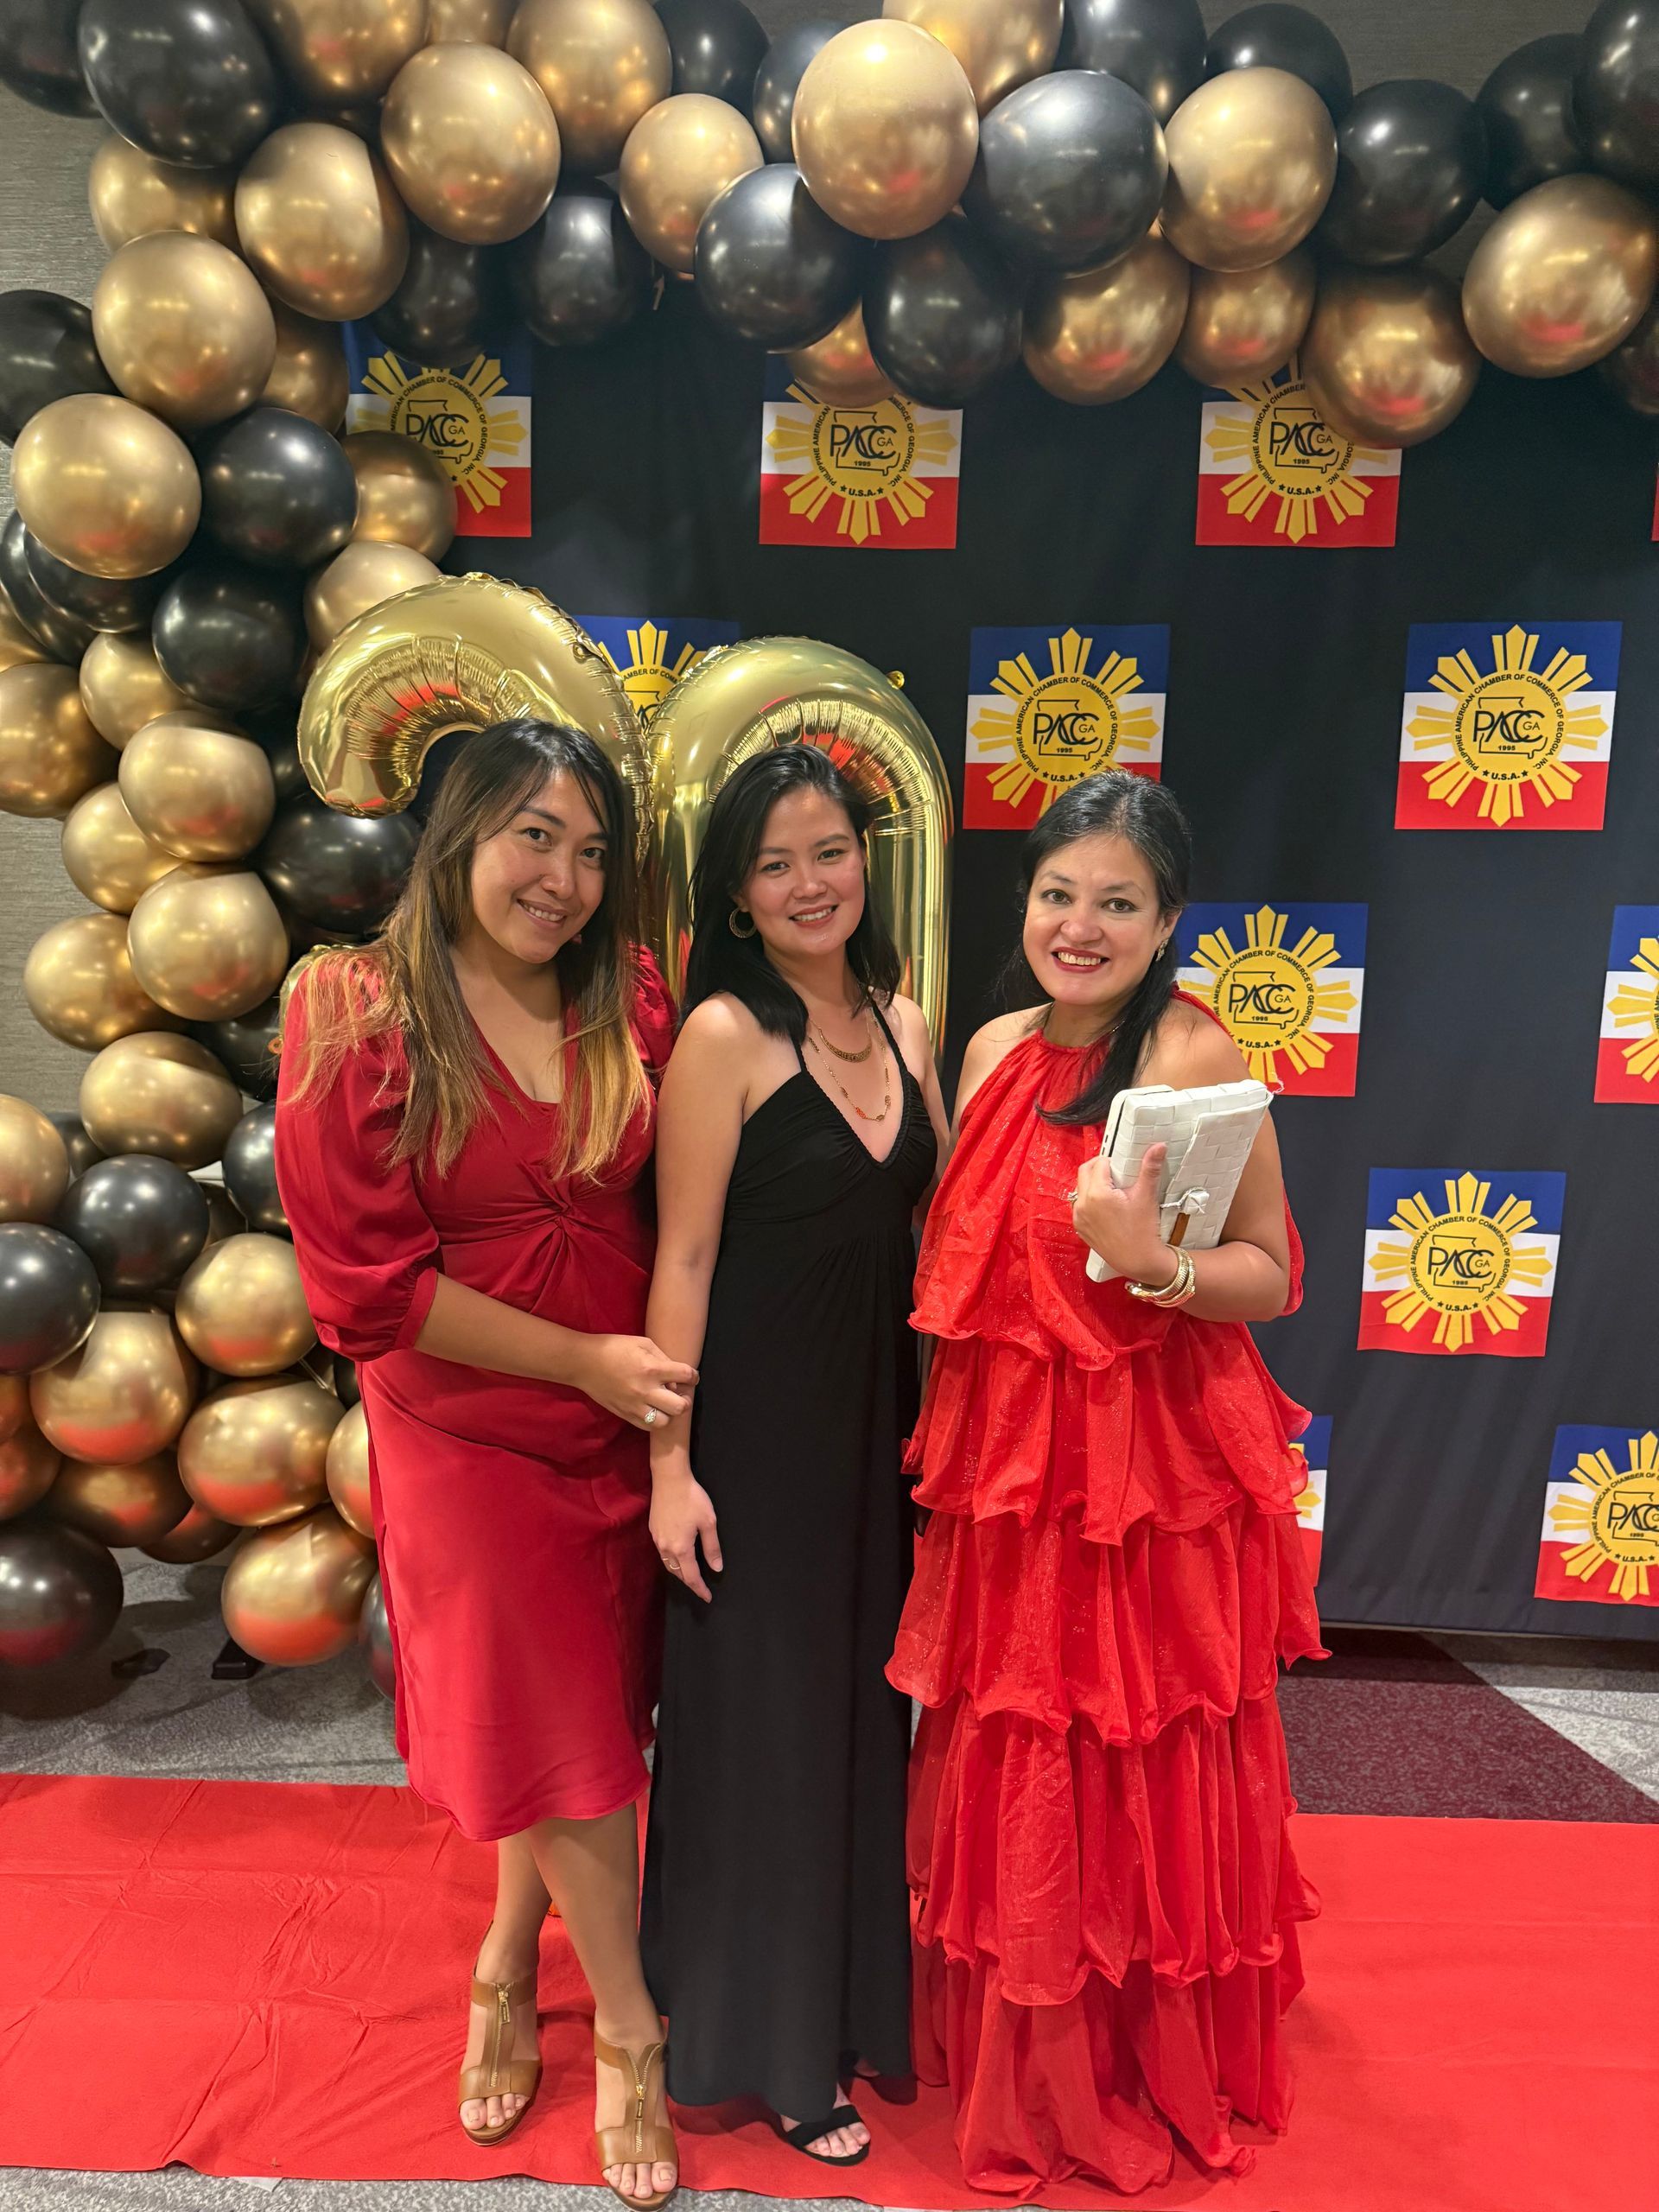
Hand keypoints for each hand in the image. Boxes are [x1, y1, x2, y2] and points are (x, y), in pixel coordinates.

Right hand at [573, 1335, 697, 1430]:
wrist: (584, 1362)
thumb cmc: (614, 1347)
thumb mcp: (642, 1343)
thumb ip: (663, 1358)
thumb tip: (675, 1377)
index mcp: (652, 1368)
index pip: (686, 1376)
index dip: (693, 1376)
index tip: (691, 1376)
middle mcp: (646, 1390)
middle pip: (680, 1407)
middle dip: (685, 1399)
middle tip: (680, 1393)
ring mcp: (634, 1405)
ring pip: (664, 1422)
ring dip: (669, 1413)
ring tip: (665, 1404)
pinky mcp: (624, 1414)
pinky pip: (647, 1426)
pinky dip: (654, 1420)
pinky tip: (652, 1409)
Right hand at [650, 1468, 721, 1601]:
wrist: (669, 1479)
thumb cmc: (692, 1499)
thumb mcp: (708, 1522)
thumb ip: (712, 1548)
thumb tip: (716, 1568)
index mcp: (681, 1549)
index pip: (691, 1576)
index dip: (700, 1589)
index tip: (708, 1597)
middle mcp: (666, 1548)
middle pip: (677, 1573)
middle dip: (689, 1582)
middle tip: (700, 1587)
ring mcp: (657, 1539)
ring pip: (668, 1564)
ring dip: (679, 1572)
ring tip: (690, 1575)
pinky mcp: (653, 1530)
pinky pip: (662, 1553)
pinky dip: (671, 1561)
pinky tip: (677, 1556)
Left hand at [1072, 1142, 1172, 1283]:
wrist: (1139, 1261)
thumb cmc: (1144, 1229)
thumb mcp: (1146, 1195)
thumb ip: (1149, 1168)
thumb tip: (1158, 1145)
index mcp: (1096, 1193)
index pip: (1099, 1163)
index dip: (1111, 1161)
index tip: (1123, 1166)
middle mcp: (1082, 1204)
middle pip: (1085, 1172)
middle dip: (1099, 1168)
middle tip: (1116, 1173)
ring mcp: (1078, 1217)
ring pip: (1081, 1188)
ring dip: (1093, 1183)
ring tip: (1112, 1189)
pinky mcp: (1079, 1228)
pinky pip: (1080, 1205)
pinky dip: (1090, 1200)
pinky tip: (1106, 1206)